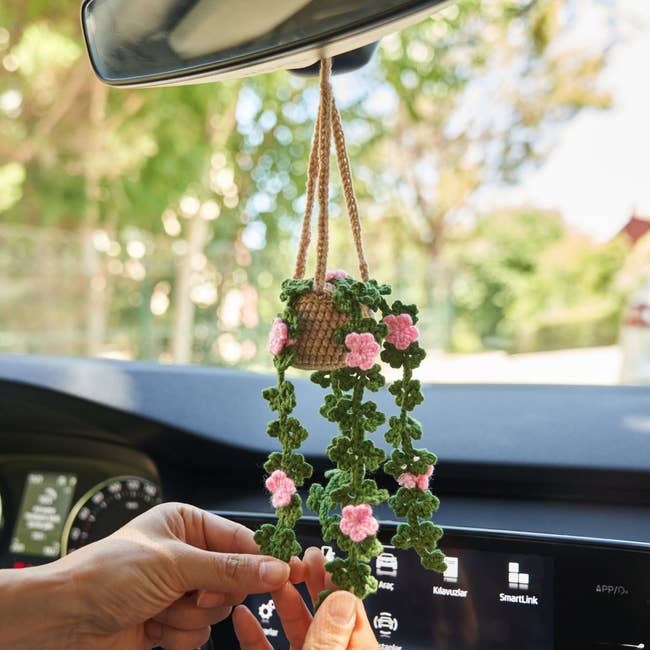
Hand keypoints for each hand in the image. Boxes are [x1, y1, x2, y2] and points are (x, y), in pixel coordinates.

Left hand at [57, 503, 294, 649]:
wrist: (61, 621)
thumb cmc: (108, 574)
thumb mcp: (174, 565)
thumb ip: (230, 569)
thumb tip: (276, 568)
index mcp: (187, 524)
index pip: (240, 540)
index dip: (264, 558)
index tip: (290, 573)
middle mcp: (186, 555)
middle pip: (233, 580)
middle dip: (210, 594)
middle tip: (190, 594)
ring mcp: (178, 591)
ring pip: (217, 611)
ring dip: (188, 618)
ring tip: (157, 610)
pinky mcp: (169, 622)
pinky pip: (199, 635)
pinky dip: (177, 636)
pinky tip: (149, 628)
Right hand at [232, 547, 377, 649]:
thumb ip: (328, 637)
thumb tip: (342, 596)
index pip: (350, 614)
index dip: (335, 582)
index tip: (319, 557)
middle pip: (322, 616)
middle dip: (307, 584)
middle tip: (297, 557)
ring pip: (296, 630)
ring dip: (281, 602)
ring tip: (269, 577)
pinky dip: (255, 635)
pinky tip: (242, 615)